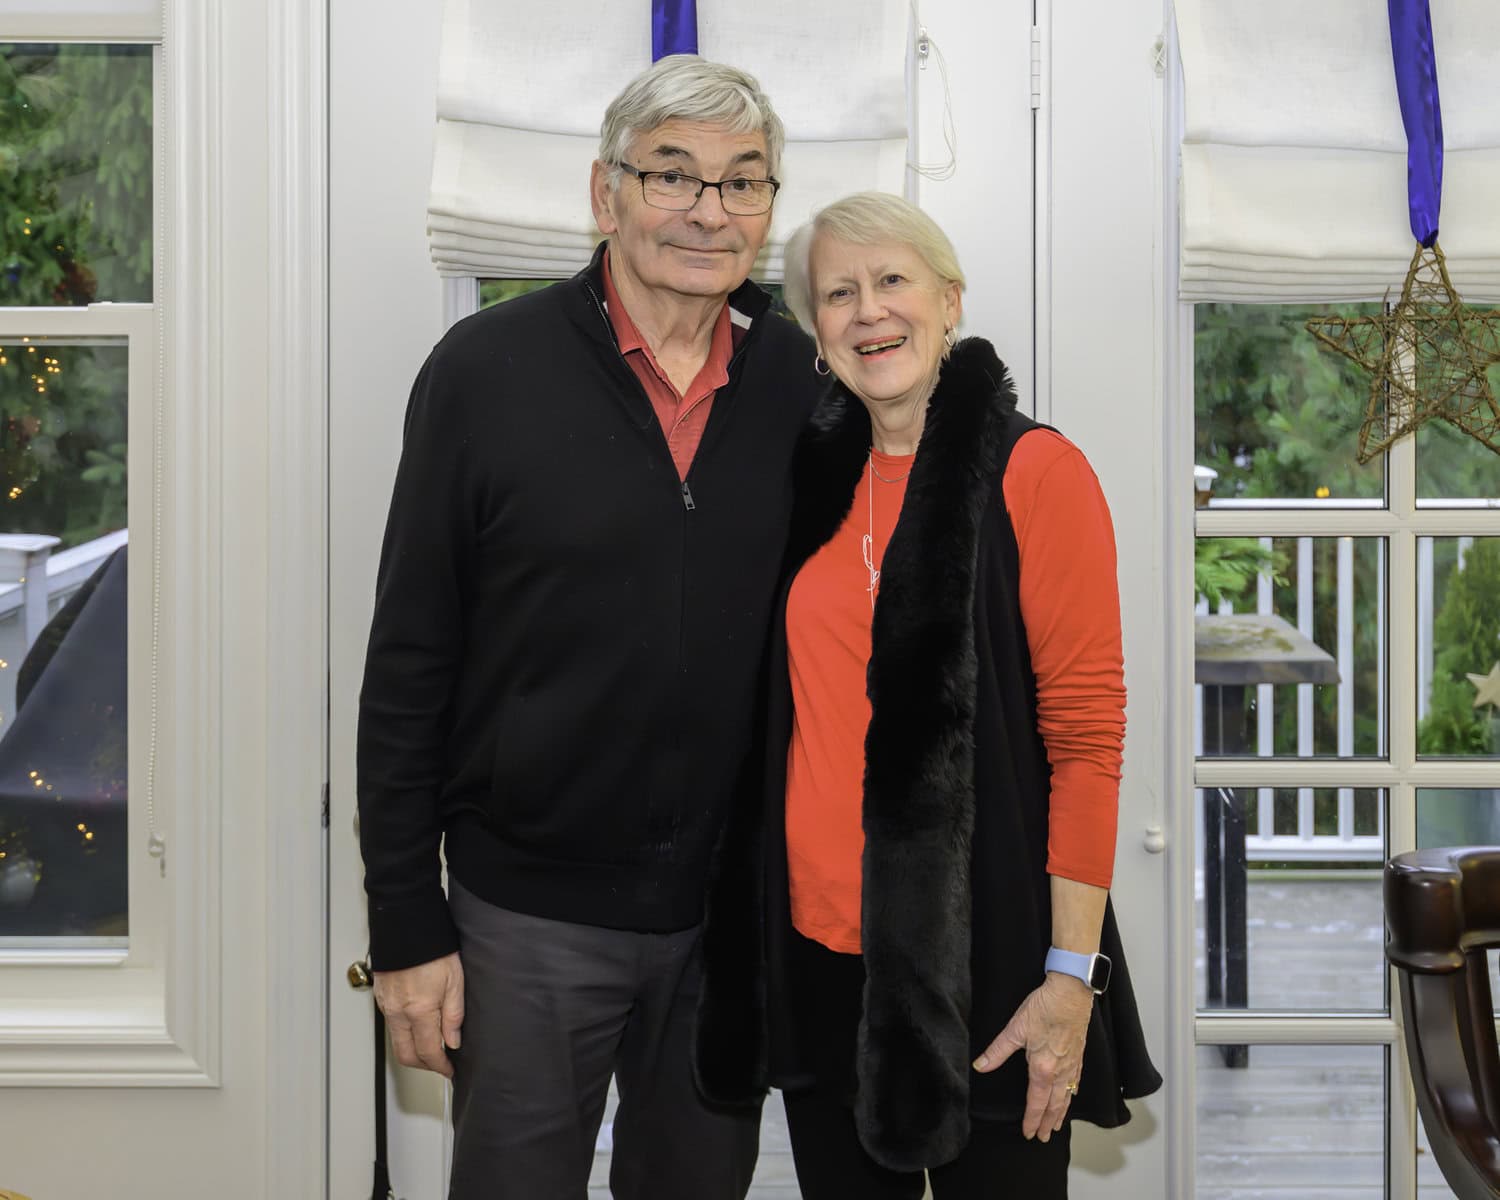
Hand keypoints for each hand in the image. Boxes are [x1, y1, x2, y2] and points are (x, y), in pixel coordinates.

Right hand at [374, 951, 464, 1077]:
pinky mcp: (381, 998)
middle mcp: (398, 1012)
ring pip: (397, 1042)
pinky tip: (419, 1026)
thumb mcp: (455, 980)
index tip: (450, 1070)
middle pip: (406, 1055)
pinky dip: (405, 1034)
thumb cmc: (434, 948)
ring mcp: (387, 1005)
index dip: (440, 1066)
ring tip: (433, 1046)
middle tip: (441, 1064)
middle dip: (424, 1066)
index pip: (428, 1052)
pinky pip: (391, 1025)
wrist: (407, 925)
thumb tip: (453, 1042)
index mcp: (419, 1010)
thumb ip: (454, 1015)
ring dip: (414, 1050)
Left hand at [971, 973, 1092, 1140]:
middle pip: (1054, 1105)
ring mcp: (1072, 1065)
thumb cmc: (1044, 1008)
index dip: (1032, 1119)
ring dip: (1061, 1114)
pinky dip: (1072, 1096)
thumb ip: (997, 1051)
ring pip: (1067, 1097)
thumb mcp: (1015, 1029)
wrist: (1071, 993)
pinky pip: (1076, 1084)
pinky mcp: (1079, 1056)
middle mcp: (1060, 1071)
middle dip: (1048, 1123)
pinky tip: (1070, 1097)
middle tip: (1044, 1138)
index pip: (1036, 1102)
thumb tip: (980, 1066)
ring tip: (1057, 1126)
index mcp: (1042, 1068)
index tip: (1028, 1133)